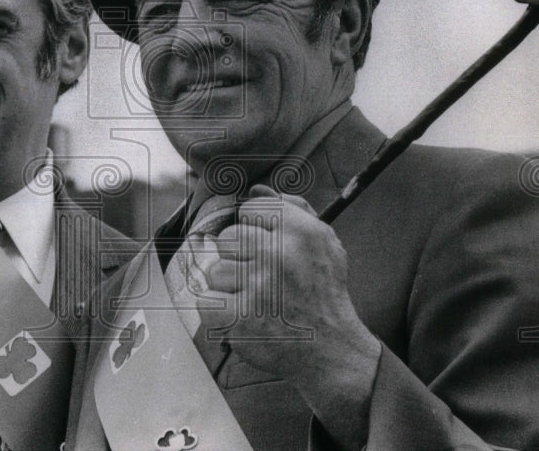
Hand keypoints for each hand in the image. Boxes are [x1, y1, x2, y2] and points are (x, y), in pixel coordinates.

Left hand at [196, 184, 379, 446]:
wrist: (332, 350)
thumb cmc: (322, 292)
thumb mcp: (322, 242)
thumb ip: (290, 209)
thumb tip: (254, 189)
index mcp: (301, 231)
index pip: (249, 209)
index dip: (254, 230)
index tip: (268, 251)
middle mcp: (279, 255)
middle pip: (228, 238)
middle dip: (239, 258)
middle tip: (263, 280)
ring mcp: (258, 287)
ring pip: (215, 270)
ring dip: (230, 287)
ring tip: (256, 301)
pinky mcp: (240, 318)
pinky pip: (206, 301)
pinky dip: (219, 314)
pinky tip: (242, 318)